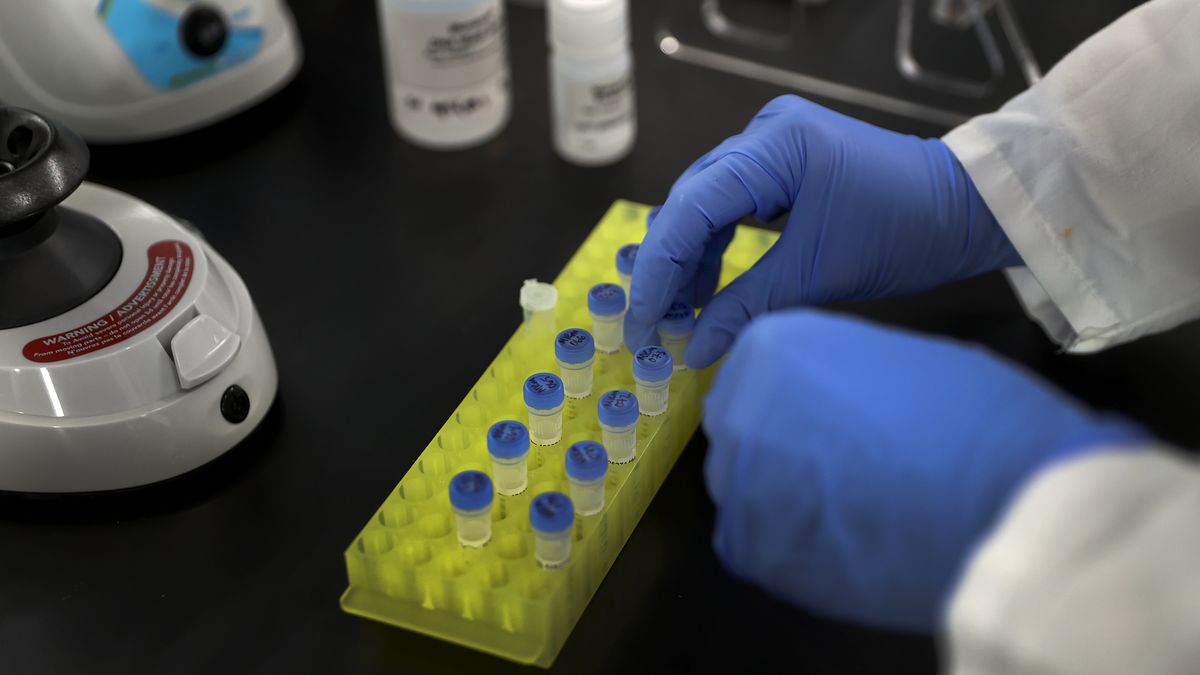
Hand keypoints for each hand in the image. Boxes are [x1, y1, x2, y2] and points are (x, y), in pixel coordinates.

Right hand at [626, 95, 1021, 367]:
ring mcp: (775, 139)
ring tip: (681, 314)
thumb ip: (744, 308)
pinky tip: (707, 286)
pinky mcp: (786, 158)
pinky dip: (717, 244)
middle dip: (669, 265)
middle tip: (654, 324)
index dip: (660, 269)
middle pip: (692, 199)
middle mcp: (765, 131)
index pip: (692, 207)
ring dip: (691, 258)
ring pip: (707, 201)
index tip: (644, 321)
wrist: (967, 209)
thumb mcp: (817, 276)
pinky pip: (733, 200)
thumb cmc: (903, 234)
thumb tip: (693, 351)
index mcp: (775, 147)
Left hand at [703, 310, 1145, 631]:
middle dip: (778, 447)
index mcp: (771, 348)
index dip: (791, 402)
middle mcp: (738, 410)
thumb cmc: (970, 415)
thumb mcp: (897, 359)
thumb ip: (841, 376)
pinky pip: (751, 546)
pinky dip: (786, 548)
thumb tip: (834, 404)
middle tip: (838, 468)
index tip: (824, 421)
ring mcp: (738, 484)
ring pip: (741, 491)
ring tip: (847, 512)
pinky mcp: (754, 550)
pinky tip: (835, 546)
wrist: (1005, 499)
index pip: (752, 377)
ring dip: (780, 499)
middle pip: (739, 432)